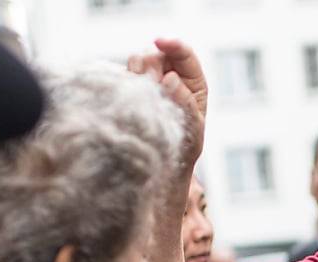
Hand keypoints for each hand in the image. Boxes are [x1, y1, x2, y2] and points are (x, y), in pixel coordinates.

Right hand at [127, 38, 207, 165]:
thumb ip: (185, 103)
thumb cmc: (185, 147)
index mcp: (193, 82)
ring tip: (142, 92)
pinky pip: (124, 77)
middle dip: (152, 61)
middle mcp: (171, 76)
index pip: (184, 53)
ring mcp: (149, 83)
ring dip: (137, 71)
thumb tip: (171, 78)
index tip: (159, 41)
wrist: (164, 164)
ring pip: (137, 61)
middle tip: (150, 81)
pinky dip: (125, 81)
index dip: (172, 44)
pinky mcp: (132, 90)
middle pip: (156, 52)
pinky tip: (128, 94)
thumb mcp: (193, 128)